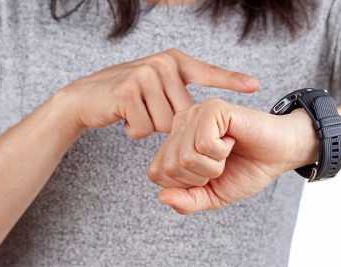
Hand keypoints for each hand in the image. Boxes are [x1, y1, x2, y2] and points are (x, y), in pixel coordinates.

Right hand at [56, 49, 258, 138]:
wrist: (85, 98)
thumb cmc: (127, 97)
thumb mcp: (156, 89)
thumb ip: (179, 97)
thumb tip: (200, 118)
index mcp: (174, 61)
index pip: (207, 73)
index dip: (231, 80)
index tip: (255, 85)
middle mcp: (162, 63)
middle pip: (184, 114)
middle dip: (166, 124)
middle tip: (145, 112)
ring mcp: (144, 74)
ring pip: (165, 125)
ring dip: (149, 127)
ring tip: (134, 112)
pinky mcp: (127, 91)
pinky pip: (145, 128)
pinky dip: (134, 130)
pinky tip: (123, 117)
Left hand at [147, 98, 318, 213]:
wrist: (279, 156)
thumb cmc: (246, 171)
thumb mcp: (212, 196)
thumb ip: (186, 201)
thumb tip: (161, 198)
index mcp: (175, 142)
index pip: (156, 174)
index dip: (185, 185)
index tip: (209, 175)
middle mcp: (180, 123)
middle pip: (169, 166)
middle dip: (200, 177)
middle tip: (221, 164)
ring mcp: (195, 113)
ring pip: (186, 156)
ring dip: (213, 165)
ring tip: (227, 152)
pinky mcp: (213, 108)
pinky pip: (203, 143)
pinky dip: (221, 152)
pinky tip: (232, 140)